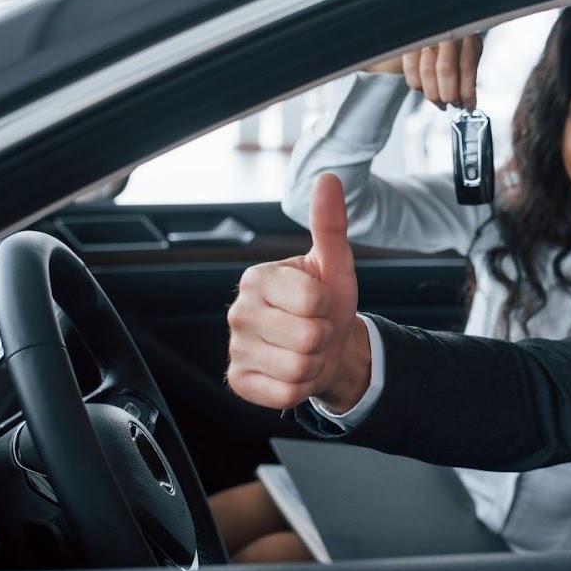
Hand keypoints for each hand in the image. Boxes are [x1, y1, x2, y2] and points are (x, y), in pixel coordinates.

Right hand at [226, 173, 369, 410]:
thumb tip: (328, 177)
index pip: (313, 298)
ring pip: (298, 367)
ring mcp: (236, 347)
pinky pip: (285, 393)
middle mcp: (238, 311)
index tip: (320, 303)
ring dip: (315, 362)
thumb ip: (329, 223)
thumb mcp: (334, 264)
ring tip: (307, 349)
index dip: (329, 304)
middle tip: (315, 329)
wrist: (326, 346)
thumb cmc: (327, 302)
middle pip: (308, 336)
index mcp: (257, 278)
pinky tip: (292, 371)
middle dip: (324, 336)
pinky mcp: (239, 381)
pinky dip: (300, 387)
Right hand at [365, 33, 482, 109]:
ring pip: (427, 71)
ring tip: (439, 100)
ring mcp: (427, 35)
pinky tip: (424, 89)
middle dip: (448, 94)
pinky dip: (417, 85)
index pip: (467, 66)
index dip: (467, 91)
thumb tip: (467, 102)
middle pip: (446, 70)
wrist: (434, 27)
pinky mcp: (411, 42)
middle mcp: (446, 32)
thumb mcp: (469, 52)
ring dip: (433, 93)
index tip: (468, 106)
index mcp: (466, 33)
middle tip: (451, 103)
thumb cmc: (456, 42)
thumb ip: (468, 74)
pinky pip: (411, 70)